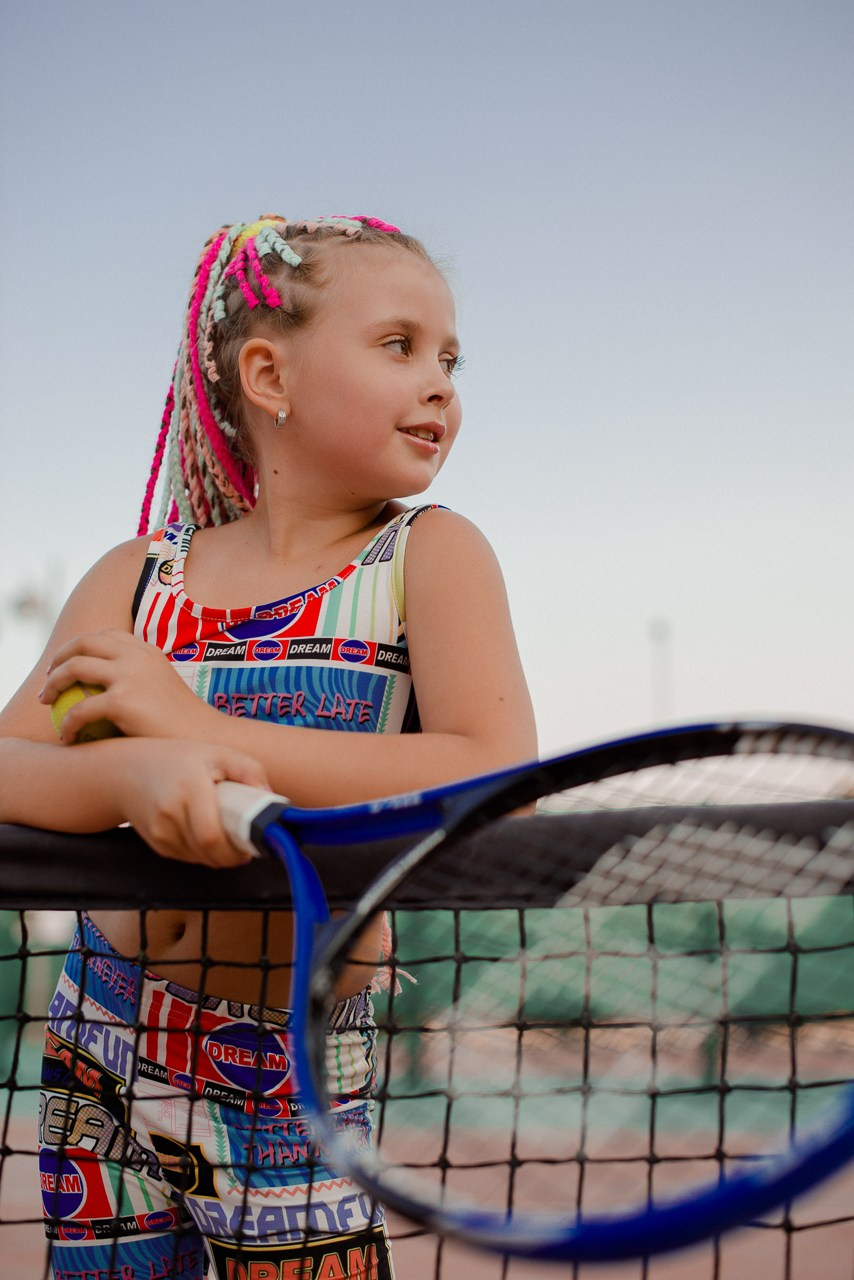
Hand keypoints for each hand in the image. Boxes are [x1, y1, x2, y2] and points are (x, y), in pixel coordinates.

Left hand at [39, 629, 211, 742]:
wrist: (205, 740)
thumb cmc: (184, 725)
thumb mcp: (163, 690)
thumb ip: (140, 681)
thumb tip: (112, 688)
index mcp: (147, 651)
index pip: (106, 635)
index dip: (81, 644)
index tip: (68, 662)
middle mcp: (137, 656)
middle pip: (85, 643)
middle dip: (60, 657)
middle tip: (49, 678)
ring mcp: (130, 676)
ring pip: (75, 668)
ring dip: (54, 683)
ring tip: (47, 702)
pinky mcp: (123, 701)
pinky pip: (80, 709)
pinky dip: (67, 723)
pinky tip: (66, 736)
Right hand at [113, 738, 270, 866]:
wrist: (128, 770)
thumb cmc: (179, 759)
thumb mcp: (217, 753)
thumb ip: (248, 771)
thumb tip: (270, 800)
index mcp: (189, 788)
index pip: (211, 837)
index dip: (234, 850)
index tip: (251, 846)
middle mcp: (170, 813)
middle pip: (208, 853)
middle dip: (231, 856)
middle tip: (244, 846)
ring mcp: (160, 831)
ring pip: (200, 859)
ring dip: (218, 855)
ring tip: (227, 836)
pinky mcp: (156, 844)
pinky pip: (188, 857)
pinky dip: (202, 853)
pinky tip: (206, 834)